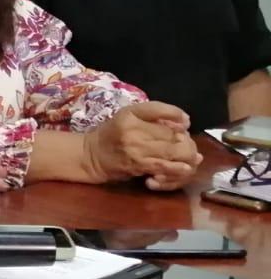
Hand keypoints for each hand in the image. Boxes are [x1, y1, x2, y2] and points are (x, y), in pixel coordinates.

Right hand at [85, 102, 200, 188]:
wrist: (91, 155)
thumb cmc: (112, 133)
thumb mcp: (128, 115)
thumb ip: (154, 114)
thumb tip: (185, 122)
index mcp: (130, 113)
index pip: (161, 110)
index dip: (178, 116)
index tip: (184, 124)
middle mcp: (133, 129)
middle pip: (173, 133)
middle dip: (185, 140)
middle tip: (185, 144)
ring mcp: (136, 149)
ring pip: (174, 151)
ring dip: (186, 155)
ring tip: (188, 157)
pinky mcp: (138, 165)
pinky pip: (165, 167)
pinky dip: (177, 168)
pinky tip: (184, 168)